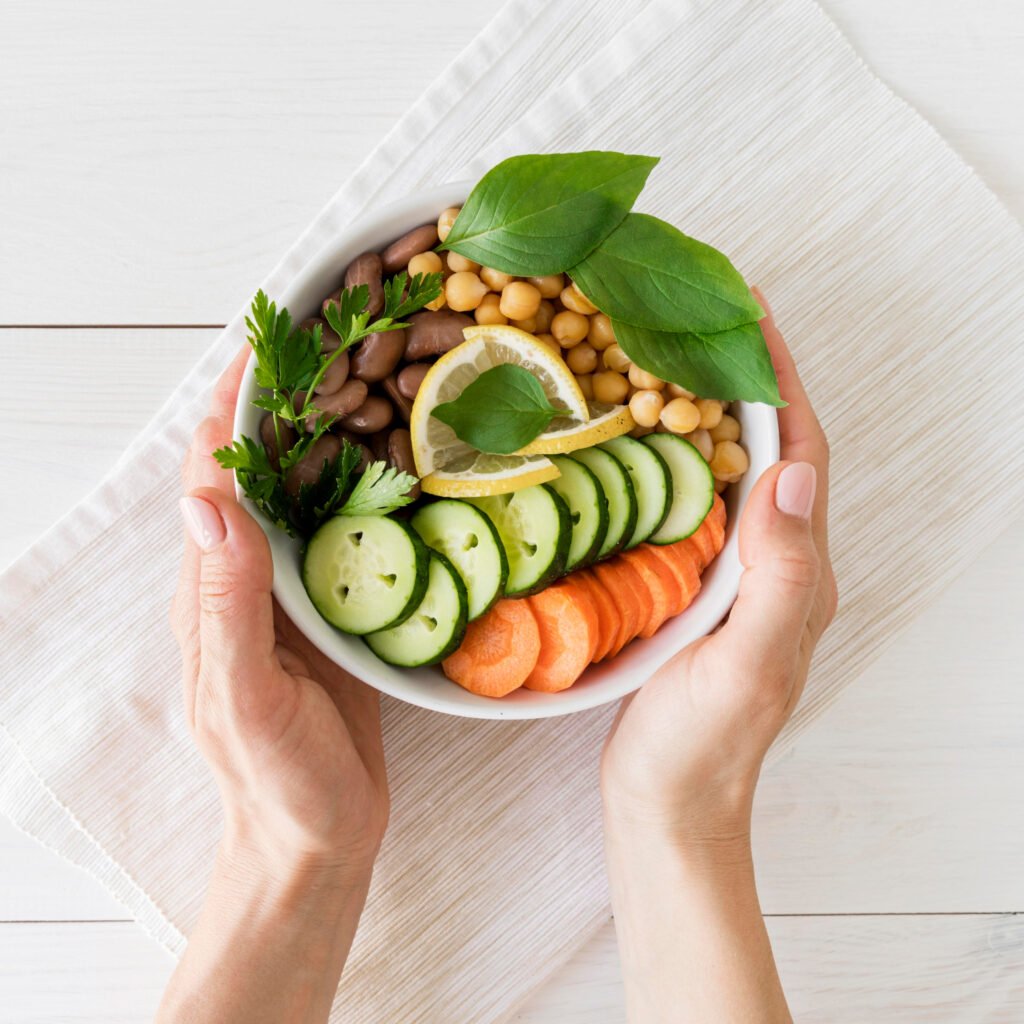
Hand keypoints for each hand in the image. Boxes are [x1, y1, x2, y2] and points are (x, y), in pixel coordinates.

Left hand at [170, 347, 388, 873]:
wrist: (317, 834)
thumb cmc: (278, 778)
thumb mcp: (247, 696)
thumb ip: (226, 602)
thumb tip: (206, 496)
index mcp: (210, 591)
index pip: (210, 479)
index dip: (229, 408)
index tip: (263, 342)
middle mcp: (243, 579)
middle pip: (251, 470)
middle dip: (275, 401)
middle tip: (324, 338)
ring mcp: (289, 592)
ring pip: (297, 493)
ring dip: (317, 432)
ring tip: (360, 376)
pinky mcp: (330, 609)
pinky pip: (337, 531)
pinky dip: (355, 483)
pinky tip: (391, 460)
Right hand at [602, 289, 836, 846]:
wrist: (666, 805)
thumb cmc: (704, 746)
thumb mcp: (747, 661)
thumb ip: (779, 573)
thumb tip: (792, 472)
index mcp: (797, 570)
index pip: (799, 451)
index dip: (778, 377)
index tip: (746, 310)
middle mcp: (774, 563)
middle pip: (767, 447)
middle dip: (743, 375)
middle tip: (699, 314)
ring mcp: (731, 574)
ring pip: (725, 470)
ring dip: (705, 408)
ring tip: (664, 355)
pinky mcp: (690, 588)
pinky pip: (686, 503)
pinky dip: (667, 457)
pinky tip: (630, 439)